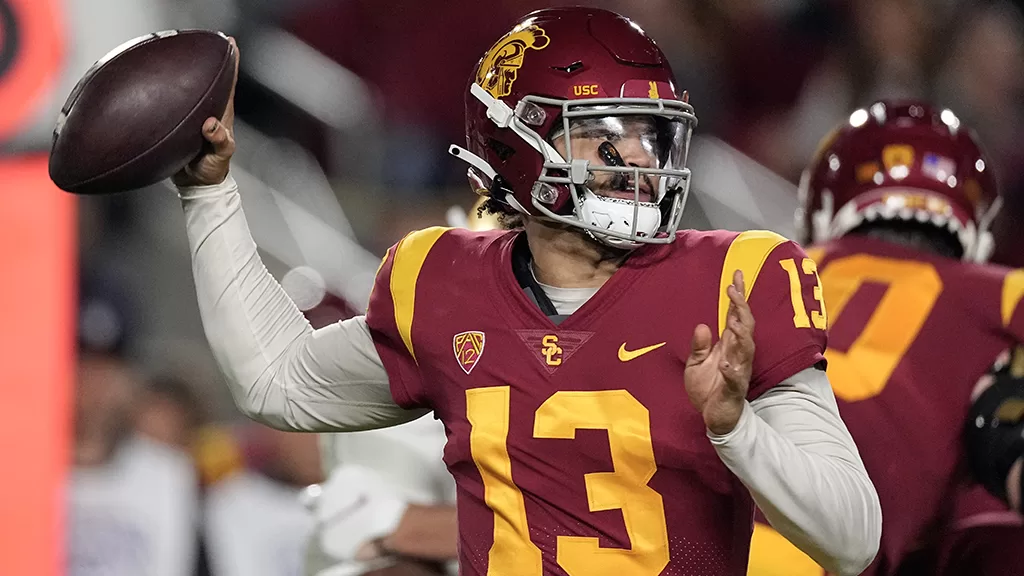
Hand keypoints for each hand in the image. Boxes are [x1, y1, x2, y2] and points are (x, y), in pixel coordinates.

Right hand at [172, 37, 239, 186]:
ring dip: (191, 73)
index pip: (228, 85)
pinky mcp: (181, 124)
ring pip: (194, 90)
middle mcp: (210, 112)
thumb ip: (219, 140)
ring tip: (187, 52)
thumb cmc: (212, 170)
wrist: (195, 185)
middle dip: (214, 60)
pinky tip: (162, 81)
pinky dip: (170, 91)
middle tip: (213, 40)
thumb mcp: (220, 156)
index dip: (231, 65)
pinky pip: (176, 102)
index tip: (231, 46)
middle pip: (213, 81)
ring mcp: (196, 117)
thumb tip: (210, 124)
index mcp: (222, 116)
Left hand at [685, 270, 754, 434]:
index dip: (737, 297)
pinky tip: (725, 364)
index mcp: (728, 346)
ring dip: (741, 334)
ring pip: (746, 349)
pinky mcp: (733, 390)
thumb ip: (699, 346)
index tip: (736, 276)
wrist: (714, 418)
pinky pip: (734, 379)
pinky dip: (731, 371)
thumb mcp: (695, 364)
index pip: (735, 317)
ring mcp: (738, 371)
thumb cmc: (708, 389)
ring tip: (735, 320)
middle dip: (740, 307)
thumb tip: (702, 325)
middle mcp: (737, 355)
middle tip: (734, 288)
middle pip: (744, 326)